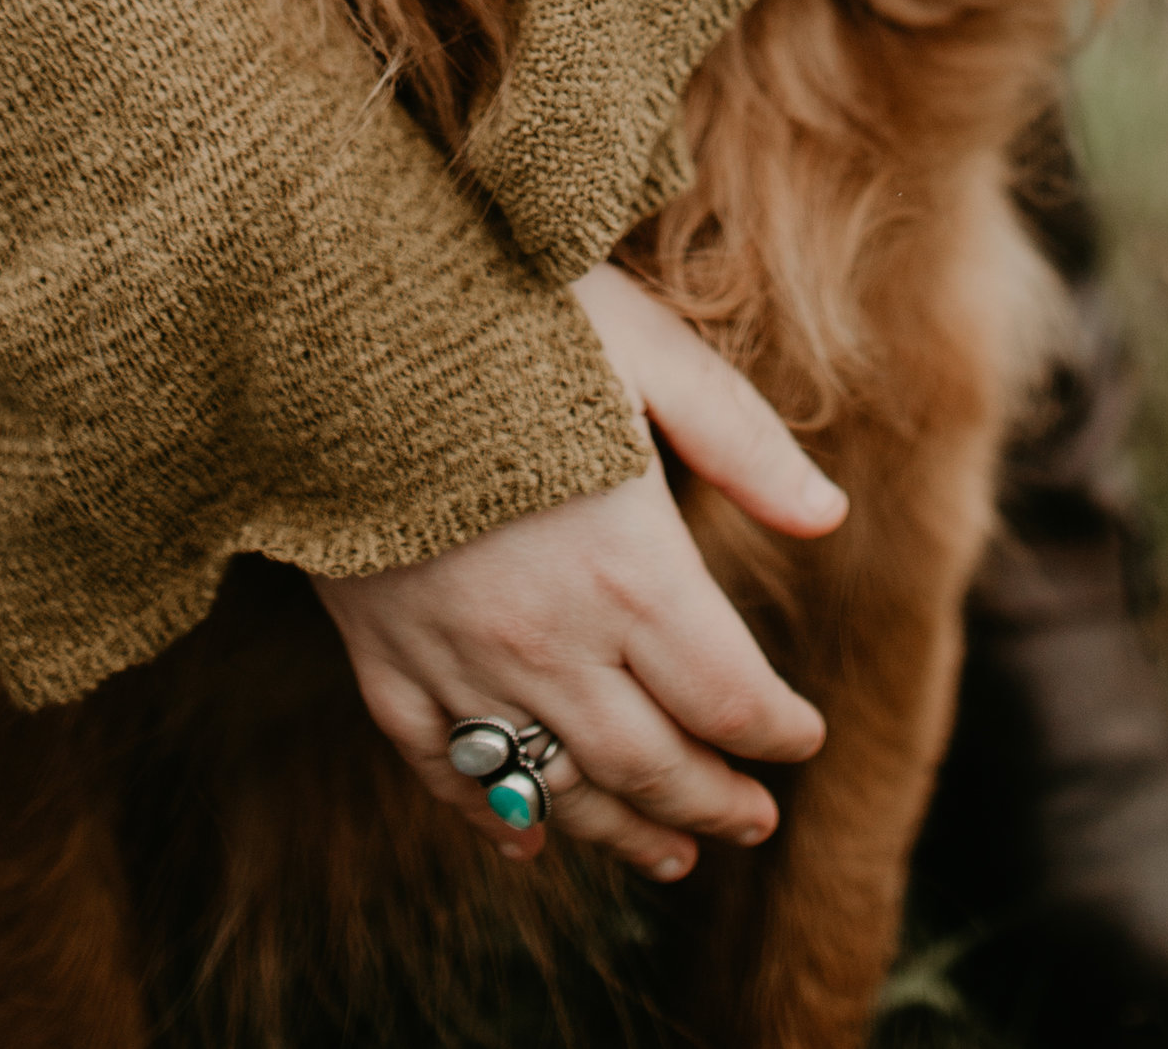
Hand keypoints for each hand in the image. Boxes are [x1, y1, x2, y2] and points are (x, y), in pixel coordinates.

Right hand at [313, 264, 846, 880]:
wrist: (338, 322)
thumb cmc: (508, 314)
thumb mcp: (647, 350)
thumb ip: (741, 440)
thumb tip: (829, 517)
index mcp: (630, 571)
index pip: (727, 697)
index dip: (776, 732)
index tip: (804, 739)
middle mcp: (548, 641)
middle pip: (651, 764)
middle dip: (714, 801)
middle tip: (754, 820)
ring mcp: (457, 659)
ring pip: (554, 787)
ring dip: (621, 832)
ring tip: (672, 854)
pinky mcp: (380, 654)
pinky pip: (442, 766)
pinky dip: (490, 814)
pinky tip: (525, 842)